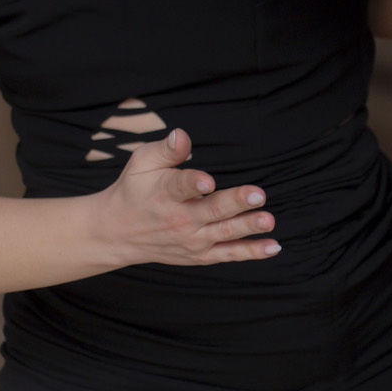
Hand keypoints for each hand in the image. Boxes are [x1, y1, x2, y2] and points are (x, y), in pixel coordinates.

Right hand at [90, 129, 278, 267]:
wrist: (118, 232)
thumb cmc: (135, 189)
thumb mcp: (142, 163)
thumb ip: (166, 149)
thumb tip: (181, 135)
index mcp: (164, 193)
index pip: (180, 187)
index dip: (193, 183)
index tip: (207, 180)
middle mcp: (179, 219)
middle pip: (211, 211)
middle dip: (235, 203)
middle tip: (257, 195)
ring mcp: (191, 240)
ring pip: (223, 234)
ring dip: (248, 227)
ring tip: (268, 220)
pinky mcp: (200, 254)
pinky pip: (229, 254)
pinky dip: (251, 252)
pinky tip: (273, 246)